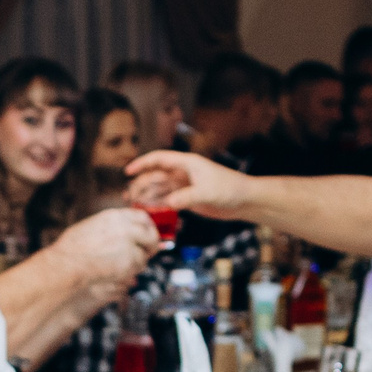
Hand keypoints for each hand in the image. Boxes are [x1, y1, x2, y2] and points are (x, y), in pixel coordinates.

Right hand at [52, 207, 159, 287]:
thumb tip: (123, 233)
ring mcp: (130, 243)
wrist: (68, 264)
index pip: (142, 217)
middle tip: (149, 253)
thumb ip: (110, 227)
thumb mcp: (91, 227)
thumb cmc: (72, 250)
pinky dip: (133, 271)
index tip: (148, 235)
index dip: (148, 227)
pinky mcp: (131, 260)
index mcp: (114, 216)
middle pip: (151, 234)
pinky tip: (119, 273)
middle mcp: (125, 226)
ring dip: (139, 261)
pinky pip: (139, 266)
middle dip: (152, 245)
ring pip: (145, 253)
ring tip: (123, 267)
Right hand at [125, 150, 256, 220]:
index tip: (128, 172)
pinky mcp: (188, 199)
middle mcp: (183, 173)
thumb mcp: (206, 193)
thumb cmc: (229, 189)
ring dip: (147, 196)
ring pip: (160, 189)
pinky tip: (149, 212)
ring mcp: (185, 186)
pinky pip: (168, 201)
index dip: (142, 164)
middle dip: (141, 184)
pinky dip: (158, 205)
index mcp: (187, 164)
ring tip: (133, 205)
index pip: (159, 159)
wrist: (244, 200)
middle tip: (128, 196)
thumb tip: (167, 204)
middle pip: (156, 176)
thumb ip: (185, 198)